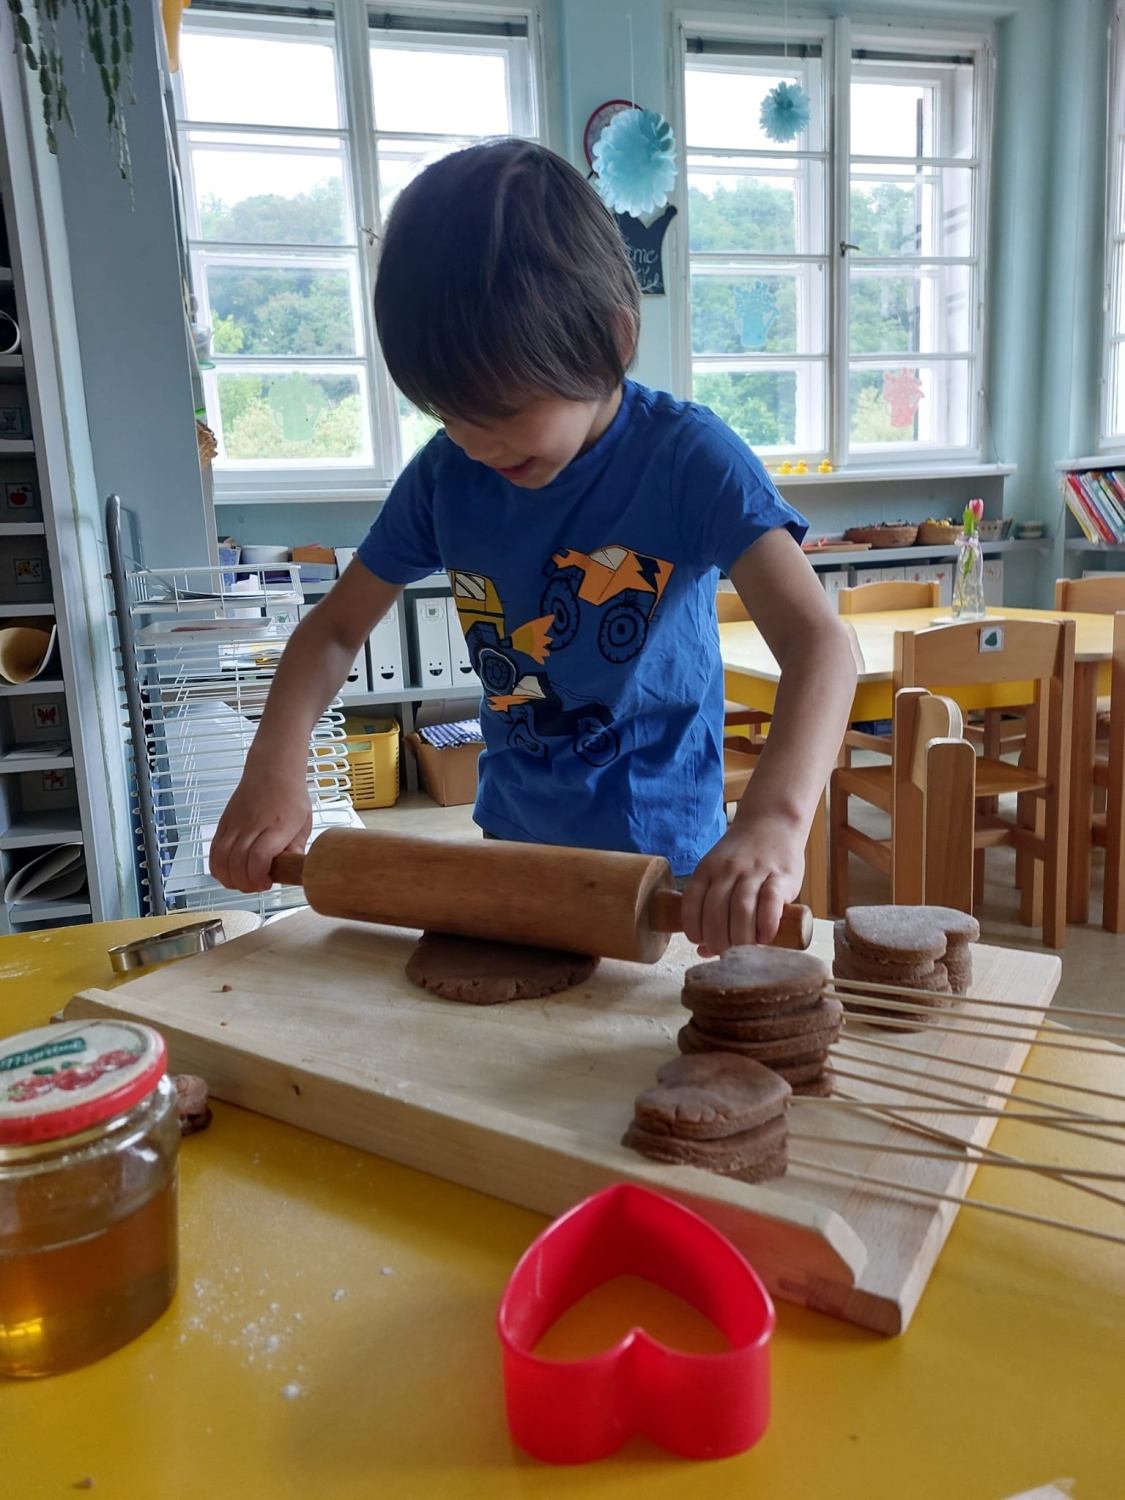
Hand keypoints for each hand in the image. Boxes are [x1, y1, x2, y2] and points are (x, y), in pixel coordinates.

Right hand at [209, 764, 311, 893]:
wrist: (272, 770)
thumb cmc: (291, 795)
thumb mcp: (304, 823)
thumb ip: (296, 849)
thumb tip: (290, 871)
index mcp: (276, 825)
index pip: (259, 857)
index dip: (259, 876)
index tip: (268, 883)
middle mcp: (252, 825)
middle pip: (237, 863)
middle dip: (246, 883)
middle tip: (258, 885)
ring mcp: (234, 824)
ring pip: (221, 859)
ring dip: (230, 879)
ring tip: (245, 881)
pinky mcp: (223, 824)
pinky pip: (213, 851)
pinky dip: (218, 868)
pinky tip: (231, 873)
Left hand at [680, 813, 805, 955]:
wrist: (773, 821)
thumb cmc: (743, 856)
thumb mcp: (719, 873)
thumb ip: (711, 908)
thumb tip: (704, 952)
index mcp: (708, 869)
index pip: (692, 903)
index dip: (694, 929)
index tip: (701, 943)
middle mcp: (728, 869)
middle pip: (716, 912)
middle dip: (717, 940)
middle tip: (725, 951)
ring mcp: (755, 871)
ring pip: (742, 909)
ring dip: (740, 937)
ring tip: (743, 949)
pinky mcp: (782, 876)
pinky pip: (771, 901)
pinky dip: (766, 922)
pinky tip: (765, 936)